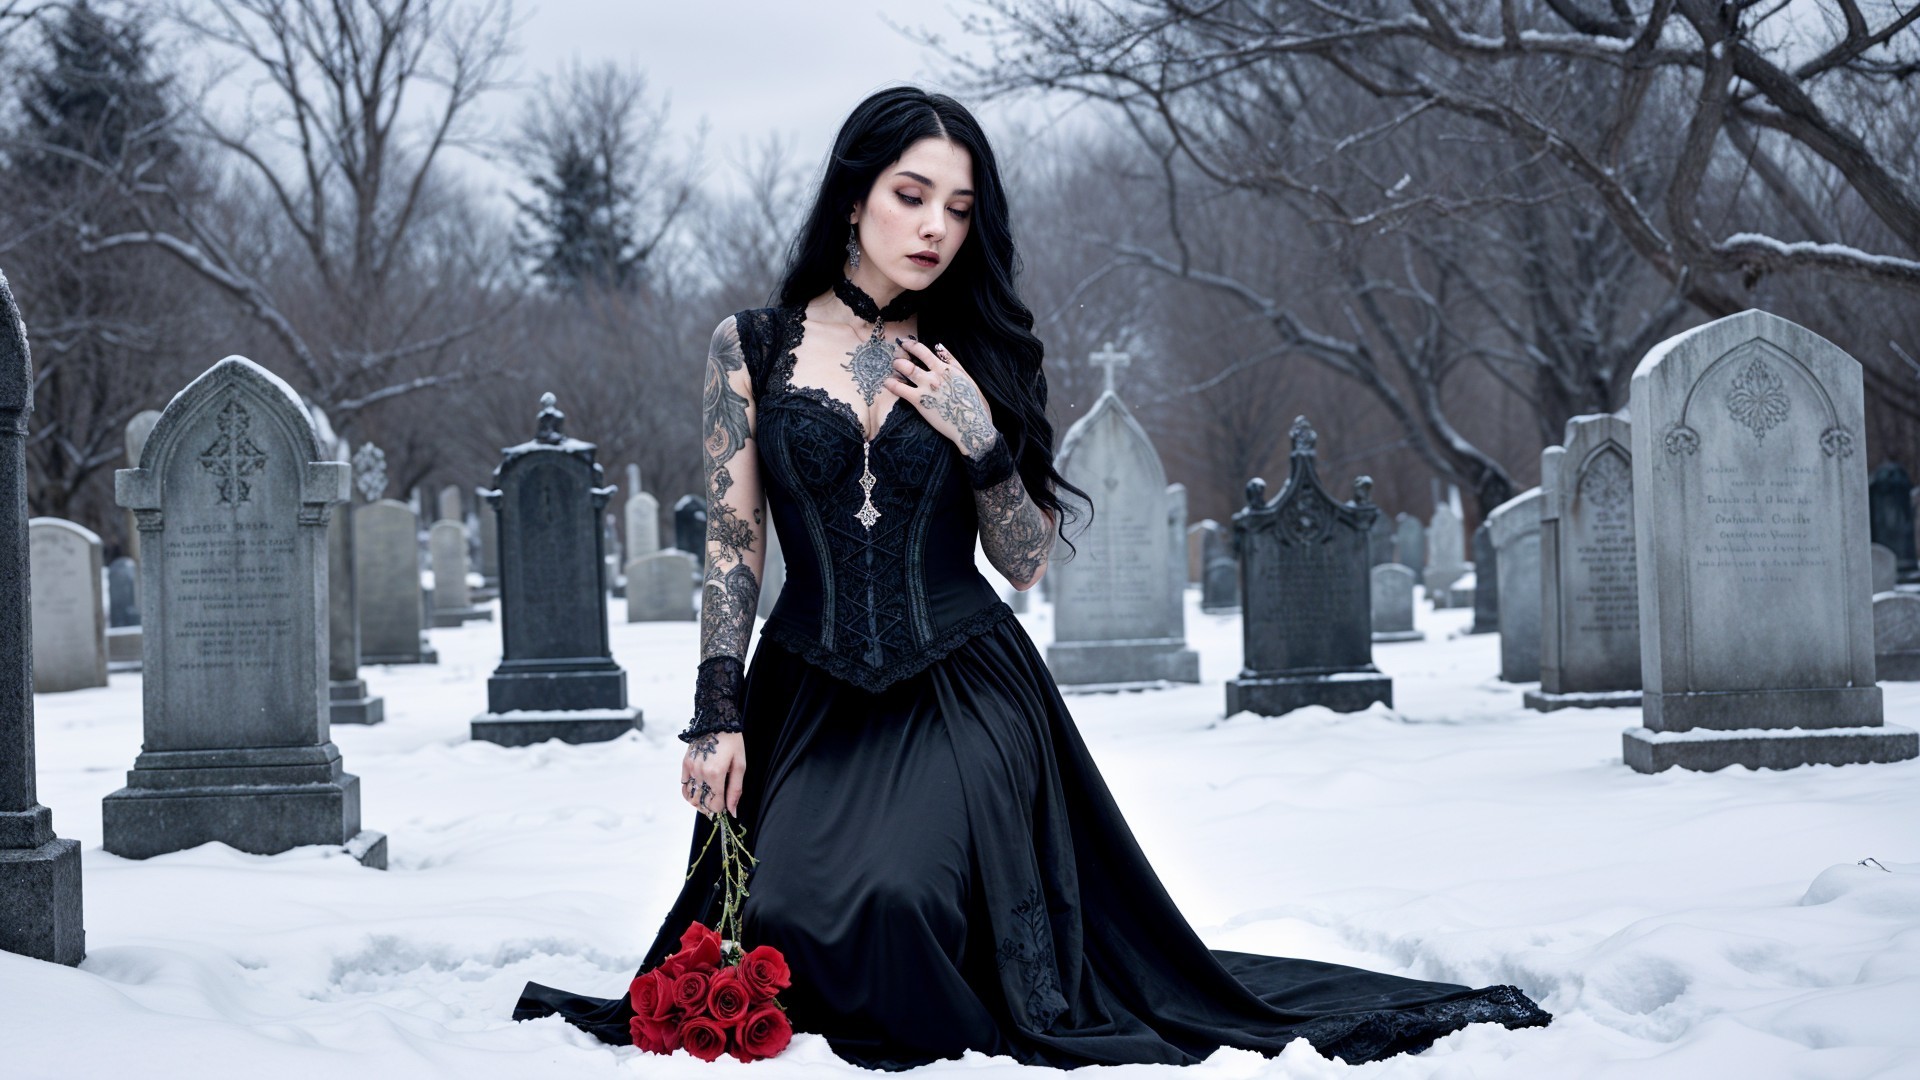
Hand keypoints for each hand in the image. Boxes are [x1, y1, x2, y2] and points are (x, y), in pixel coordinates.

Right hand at [681, 731, 745, 816]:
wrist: (717, 721)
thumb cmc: (732, 742)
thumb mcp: (740, 765)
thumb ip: (735, 790)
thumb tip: (732, 811)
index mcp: (716, 774)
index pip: (714, 804)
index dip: (721, 810)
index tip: (725, 807)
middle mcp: (700, 773)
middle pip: (701, 803)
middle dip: (710, 809)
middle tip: (718, 805)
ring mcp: (690, 768)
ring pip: (690, 797)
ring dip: (700, 802)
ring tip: (709, 799)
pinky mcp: (685, 763)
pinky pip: (683, 785)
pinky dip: (690, 793)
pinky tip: (699, 791)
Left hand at [884, 339, 998, 459]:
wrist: (971, 425)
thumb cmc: (973, 403)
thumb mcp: (967, 377)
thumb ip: (952, 362)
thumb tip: (939, 347)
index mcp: (945, 369)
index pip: (924, 351)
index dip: (912, 345)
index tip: (906, 343)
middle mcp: (934, 375)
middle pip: (912, 359)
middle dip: (900, 355)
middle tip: (895, 356)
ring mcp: (925, 388)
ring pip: (905, 370)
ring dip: (897, 366)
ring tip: (893, 367)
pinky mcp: (919, 401)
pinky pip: (900, 389)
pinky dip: (891, 384)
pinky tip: (886, 382)